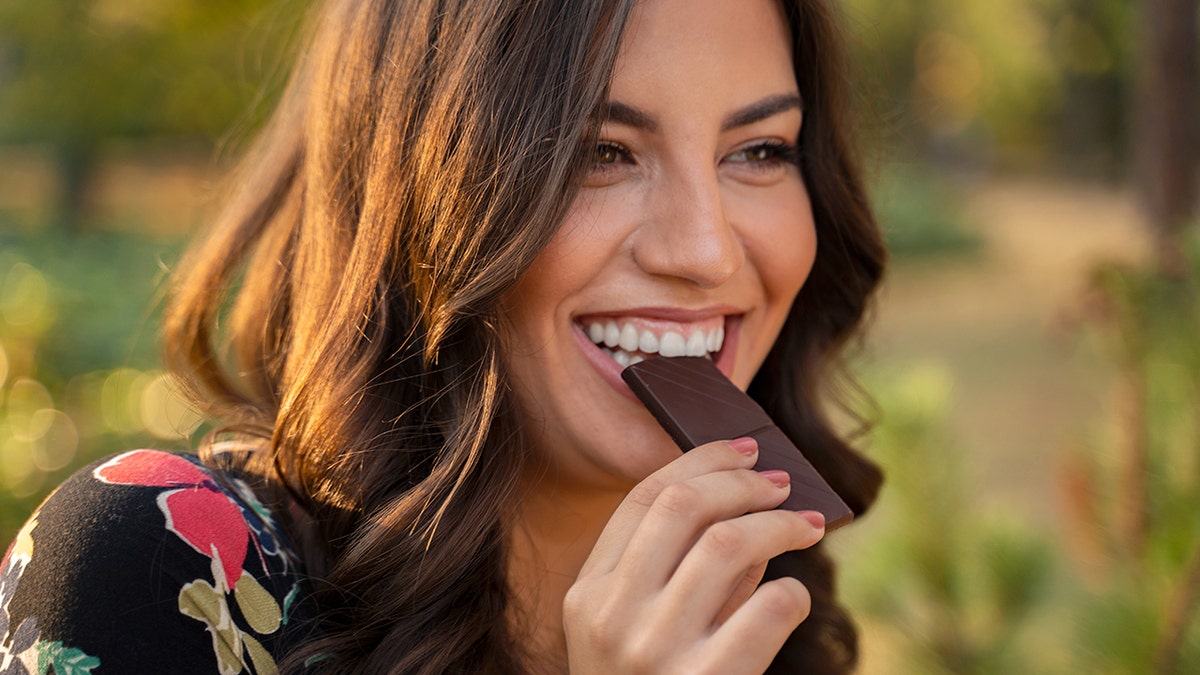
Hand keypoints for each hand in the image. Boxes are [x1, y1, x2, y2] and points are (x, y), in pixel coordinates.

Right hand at [562, 437, 825, 673]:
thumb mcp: (638, 632)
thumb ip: (678, 570)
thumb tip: (745, 500)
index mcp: (588, 595)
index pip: (644, 499)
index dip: (701, 461)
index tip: (745, 448)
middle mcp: (613, 617)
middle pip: (683, 507)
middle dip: (742, 480)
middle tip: (782, 482)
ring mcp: (656, 652)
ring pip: (729, 545)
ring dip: (779, 524)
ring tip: (806, 526)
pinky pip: (769, 609)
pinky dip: (792, 592)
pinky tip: (795, 597)